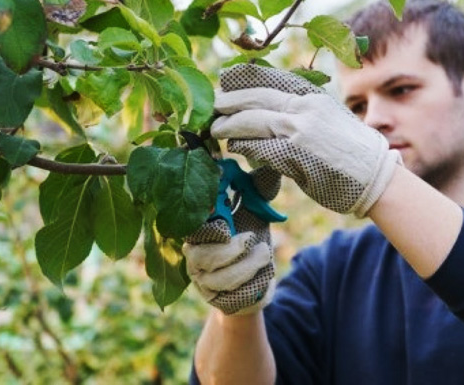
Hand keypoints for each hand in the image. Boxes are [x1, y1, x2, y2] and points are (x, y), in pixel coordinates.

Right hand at [183, 167, 279, 314]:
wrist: (256, 283)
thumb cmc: (250, 241)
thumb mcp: (255, 212)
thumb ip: (257, 189)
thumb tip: (270, 163)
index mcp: (198, 229)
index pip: (193, 226)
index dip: (209, 224)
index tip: (227, 220)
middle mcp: (193, 255)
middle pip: (201, 254)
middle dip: (231, 248)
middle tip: (252, 239)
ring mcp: (202, 280)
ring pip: (219, 277)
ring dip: (247, 266)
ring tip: (265, 254)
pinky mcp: (215, 300)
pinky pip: (231, 296)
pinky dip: (252, 284)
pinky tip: (262, 277)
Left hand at [211, 63, 400, 216]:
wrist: (376, 176)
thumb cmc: (353, 152)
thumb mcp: (328, 119)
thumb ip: (299, 113)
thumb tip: (268, 116)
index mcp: (312, 96)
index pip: (270, 79)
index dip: (244, 79)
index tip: (226, 80)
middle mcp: (304, 107)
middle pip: (255, 98)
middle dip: (229, 101)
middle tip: (212, 106)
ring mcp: (299, 130)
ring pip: (252, 121)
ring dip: (229, 126)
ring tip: (216, 129)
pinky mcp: (294, 155)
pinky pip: (259, 147)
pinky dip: (244, 146)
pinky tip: (234, 147)